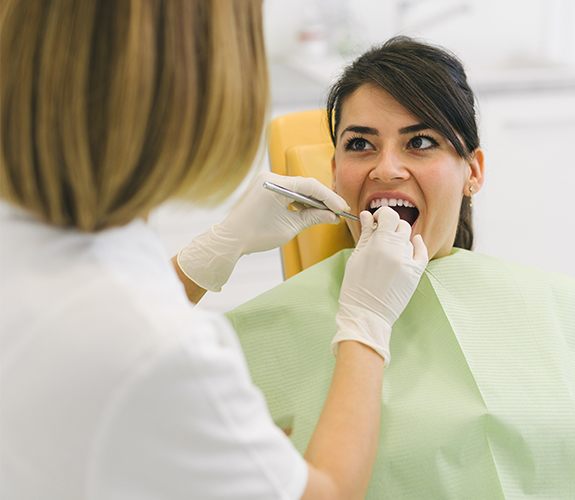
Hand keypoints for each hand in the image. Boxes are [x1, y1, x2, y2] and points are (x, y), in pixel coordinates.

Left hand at [177, 171, 348, 290]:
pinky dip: (299, 201)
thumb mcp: (290, 227)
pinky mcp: (264, 188)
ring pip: (297, 188)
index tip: (342, 208)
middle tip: (339, 211)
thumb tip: (332, 216)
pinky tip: (311, 212)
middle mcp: (270, 177)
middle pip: (305, 185)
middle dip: (322, 199)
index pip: (310, 186)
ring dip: (312, 201)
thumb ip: (313, 218)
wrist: (230, 239)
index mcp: (275, 184)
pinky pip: (287, 192)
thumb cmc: (256, 234)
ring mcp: (266, 182)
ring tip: (327, 214)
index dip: (329, 197)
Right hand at [332, 207, 427, 364]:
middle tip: (380, 233)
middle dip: (390, 226)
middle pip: (400, 225)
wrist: (366, 314)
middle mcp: (396, 250)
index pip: (388, 215)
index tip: (375, 220)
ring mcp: (407, 262)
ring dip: (399, 238)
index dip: (382, 214)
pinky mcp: (415, 273)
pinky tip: (414, 241)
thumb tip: (367, 216)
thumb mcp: (356, 257)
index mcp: (379, 243)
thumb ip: (365, 234)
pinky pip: (422, 252)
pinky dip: (418, 244)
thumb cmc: (355, 287)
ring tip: (388, 248)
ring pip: (408, 238)